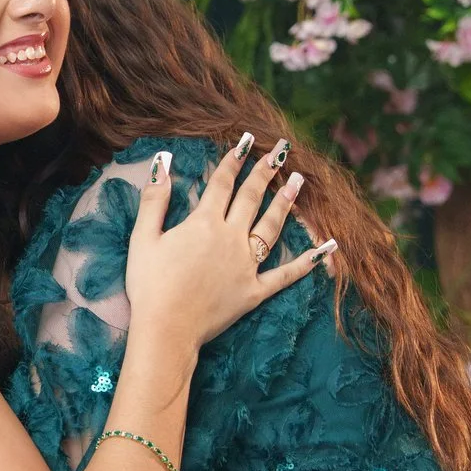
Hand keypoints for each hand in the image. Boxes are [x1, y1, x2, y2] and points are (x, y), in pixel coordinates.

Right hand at [124, 138, 333, 356]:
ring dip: (285, 203)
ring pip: (271, 227)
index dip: (233, 160)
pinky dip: (307, 261)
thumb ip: (155, 199)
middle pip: (251, 198)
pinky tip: (326, 247)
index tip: (245, 141)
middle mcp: (230, 238)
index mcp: (203, 224)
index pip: (222, 183)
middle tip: (280, 151)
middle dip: (265, 172)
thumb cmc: (150, 285)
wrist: (166, 329)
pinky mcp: (255, 291)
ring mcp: (247, 265)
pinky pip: (285, 274)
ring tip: (298, 181)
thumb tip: (163, 162)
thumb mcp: (144, 238)